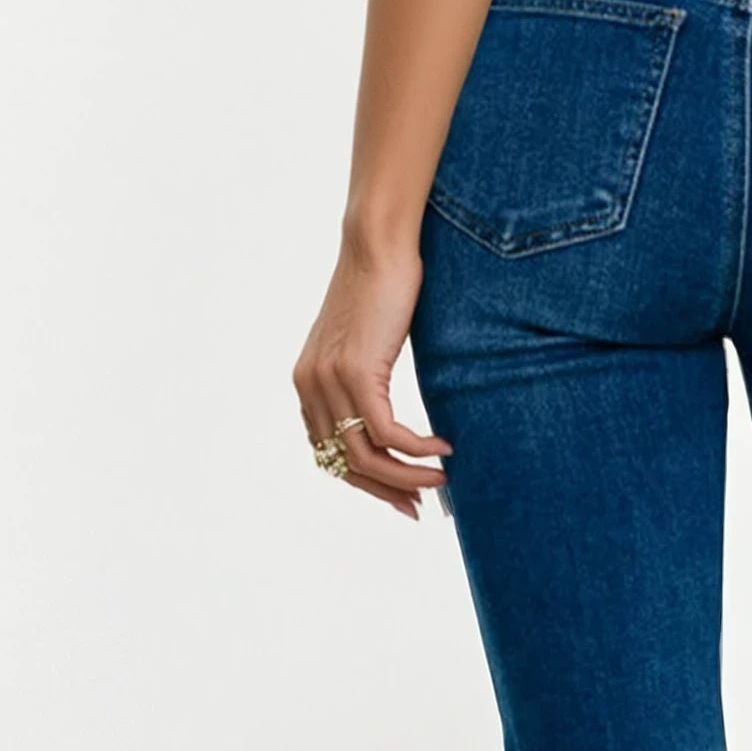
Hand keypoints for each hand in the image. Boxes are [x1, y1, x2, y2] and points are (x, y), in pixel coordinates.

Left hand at [292, 239, 452, 519]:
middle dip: (387, 491)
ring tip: (441, 479)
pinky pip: (389, 434)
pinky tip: (444, 448)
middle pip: (345, 466)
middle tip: (421, 505)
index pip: (329, 456)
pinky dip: (418, 449)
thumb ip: (363, 381)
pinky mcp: (358, 373)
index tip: (401, 497)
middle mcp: (311, 388)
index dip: (366, 484)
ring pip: (368, 457)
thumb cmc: (382, 289)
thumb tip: (388, 422)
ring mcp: (331, 382)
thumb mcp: (364, 343)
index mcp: (307, 385)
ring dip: (408, 477)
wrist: (378, 245)